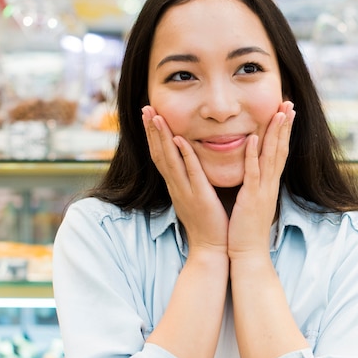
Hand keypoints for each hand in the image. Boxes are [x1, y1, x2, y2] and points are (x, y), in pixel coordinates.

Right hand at [142, 106, 228, 255]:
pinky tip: (180, 139)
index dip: (154, 136)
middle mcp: (176, 187)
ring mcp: (185, 192)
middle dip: (152, 130)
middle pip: (159, 154)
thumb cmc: (208, 224)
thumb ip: (193, 180)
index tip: (150, 116)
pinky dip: (184, 155)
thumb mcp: (197, 197)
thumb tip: (192, 164)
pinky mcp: (199, 197)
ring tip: (155, 116)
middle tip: (145, 108)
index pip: (161, 157)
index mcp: (177, 186)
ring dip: (161, 137)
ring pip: (169, 160)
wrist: (212, 249)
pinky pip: (190, 173)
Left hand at [228, 101, 294, 261]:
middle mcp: (269, 185)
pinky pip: (254, 173)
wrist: (247, 253)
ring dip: (276, 133)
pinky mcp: (252, 198)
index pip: (279, 153)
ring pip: (272, 157)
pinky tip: (255, 138)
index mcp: (268, 185)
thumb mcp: (252, 202)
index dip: (283, 132)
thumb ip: (253, 186)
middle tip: (290, 103)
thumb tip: (251, 173)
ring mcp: (263, 191)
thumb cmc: (246, 230)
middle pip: (281, 149)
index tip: (285, 112)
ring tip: (280, 111)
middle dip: (285, 125)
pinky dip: (254, 155)